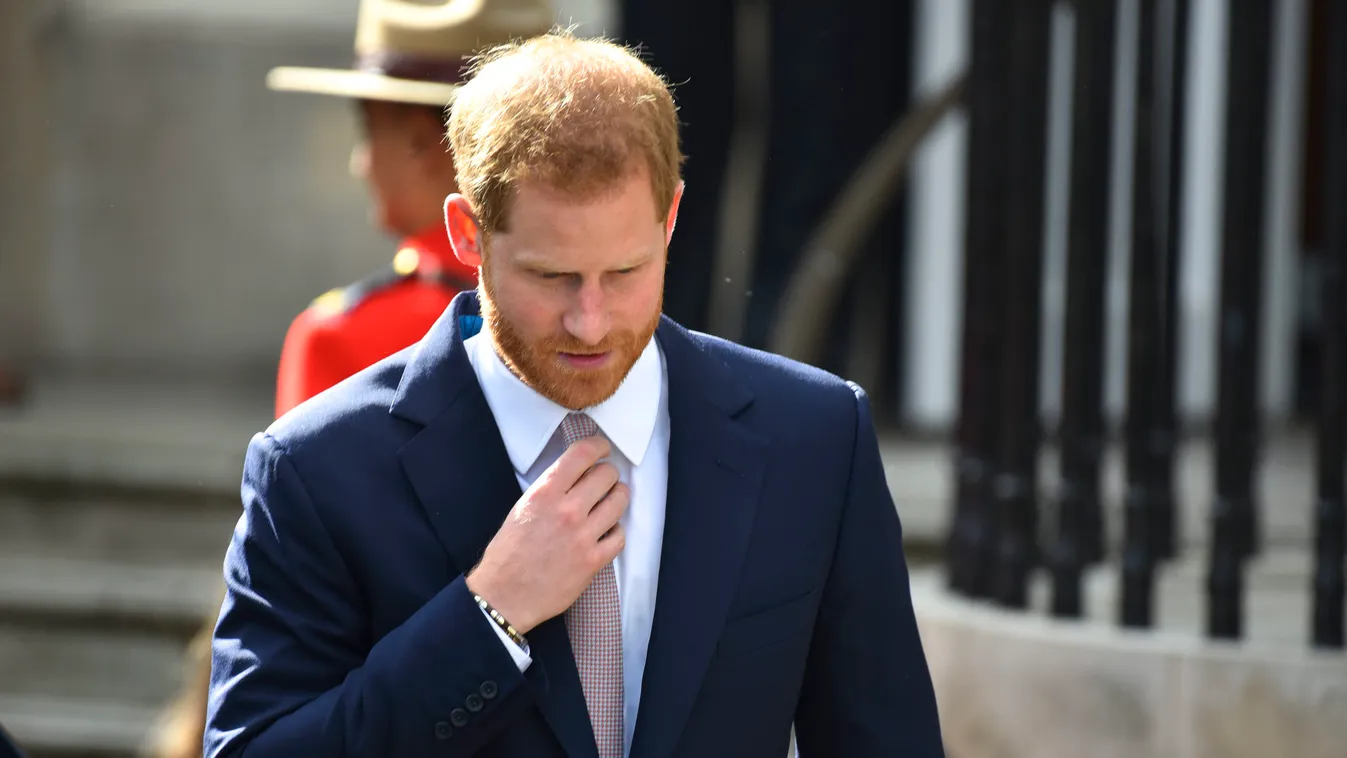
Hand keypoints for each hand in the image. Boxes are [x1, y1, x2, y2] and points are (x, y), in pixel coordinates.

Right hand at [466, 436, 627, 634]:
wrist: (504, 595)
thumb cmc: (508, 552)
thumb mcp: (522, 507)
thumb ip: (551, 488)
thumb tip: (577, 473)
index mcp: (545, 493)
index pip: (582, 454)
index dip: (599, 447)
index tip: (603, 450)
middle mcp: (567, 510)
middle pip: (608, 475)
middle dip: (607, 474)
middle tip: (603, 482)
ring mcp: (583, 536)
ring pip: (619, 501)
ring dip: (616, 498)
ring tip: (607, 503)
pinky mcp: (593, 561)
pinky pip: (620, 535)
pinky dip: (614, 532)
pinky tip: (604, 533)